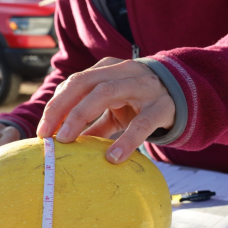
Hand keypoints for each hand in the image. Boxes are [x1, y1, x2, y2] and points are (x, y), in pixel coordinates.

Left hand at [36, 57, 174, 163]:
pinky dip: (127, 140)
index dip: (56, 105)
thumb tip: (66, 143)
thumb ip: (92, 122)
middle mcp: (123, 72)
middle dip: (60, 108)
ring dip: (81, 115)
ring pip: (106, 93)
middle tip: (47, 135)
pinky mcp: (163, 106)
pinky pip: (143, 123)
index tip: (42, 130)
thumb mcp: (114, 109)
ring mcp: (144, 86)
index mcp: (108, 70)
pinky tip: (113, 157)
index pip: (75, 83)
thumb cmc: (140, 102)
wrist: (184, 95)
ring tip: (66, 140)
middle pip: (84, 83)